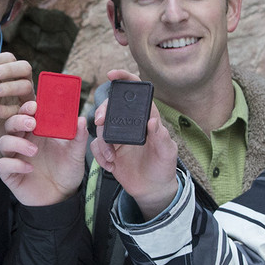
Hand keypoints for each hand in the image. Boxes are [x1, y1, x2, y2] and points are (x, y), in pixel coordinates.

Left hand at [0, 52, 33, 177]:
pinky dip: (7, 109)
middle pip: (24, 68)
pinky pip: (22, 111)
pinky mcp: (26, 117)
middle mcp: (22, 85)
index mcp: (10, 75)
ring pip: (26, 86)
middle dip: (7, 70)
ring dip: (9, 86)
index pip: (10, 59)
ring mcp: (27, 100)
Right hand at [0, 99, 87, 205]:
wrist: (62, 196)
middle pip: (11, 124)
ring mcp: (15, 156)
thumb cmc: (66, 171)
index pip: (26, 114)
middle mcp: (23, 141)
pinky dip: (14, 164)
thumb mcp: (75, 153)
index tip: (34, 106)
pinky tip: (29, 168)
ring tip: (34, 150)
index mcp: (37, 132)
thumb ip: (78, 137)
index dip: (26, 107)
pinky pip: (3, 164)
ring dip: (17, 143)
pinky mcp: (10, 173)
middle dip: (18, 120)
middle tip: (32, 123)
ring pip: (4, 142)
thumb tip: (80, 120)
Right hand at [87, 68, 178, 219]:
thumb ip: (161, 136)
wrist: (153, 189)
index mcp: (147, 117)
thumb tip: (151, 120)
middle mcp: (131, 124)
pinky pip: (96, 146)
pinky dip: (100, 156)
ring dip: (102, 143)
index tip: (112, 75)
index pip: (136, 92)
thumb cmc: (164, 168)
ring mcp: (119, 136)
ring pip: (101, 128)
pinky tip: (111, 166)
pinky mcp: (110, 150)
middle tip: (100, 121)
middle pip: (111, 107)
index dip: (124, 79)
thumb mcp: (167, 153)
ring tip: (112, 157)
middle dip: (103, 111)